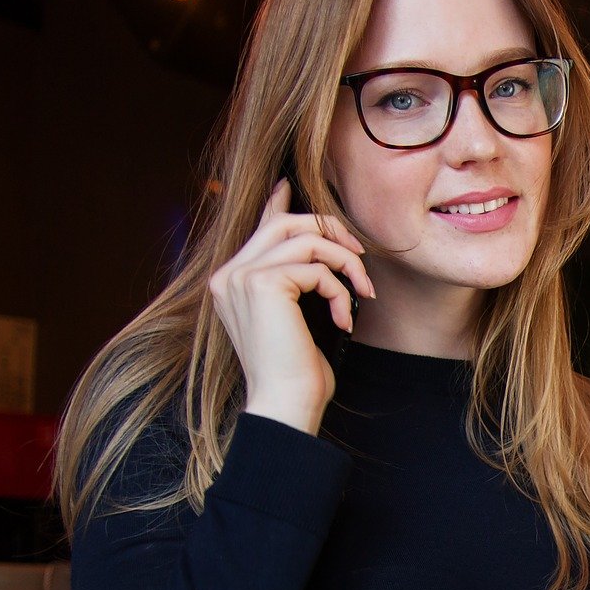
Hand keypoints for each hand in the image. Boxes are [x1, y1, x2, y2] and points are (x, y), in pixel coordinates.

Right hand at [210, 178, 376, 435]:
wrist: (285, 404)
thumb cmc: (296, 371)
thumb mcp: (297, 317)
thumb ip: (296, 279)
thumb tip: (315, 249)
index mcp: (230, 282)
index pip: (258, 229)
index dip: (279, 204)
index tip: (290, 185)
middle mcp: (228, 275)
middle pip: (286, 223)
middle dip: (331, 232)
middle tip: (360, 256)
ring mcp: (241, 277)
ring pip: (306, 239)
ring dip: (345, 263)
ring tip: (361, 294)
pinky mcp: (263, 285)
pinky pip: (317, 267)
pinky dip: (340, 290)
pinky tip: (343, 319)